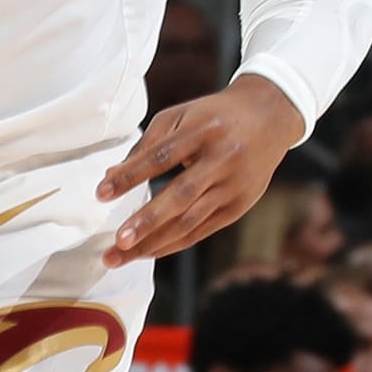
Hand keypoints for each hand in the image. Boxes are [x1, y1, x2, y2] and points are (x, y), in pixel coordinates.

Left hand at [98, 74, 302, 266]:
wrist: (270, 117)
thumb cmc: (214, 116)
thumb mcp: (181, 116)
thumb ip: (147, 144)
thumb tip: (111, 177)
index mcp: (204, 130)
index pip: (162, 156)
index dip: (131, 176)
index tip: (101, 194)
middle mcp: (223, 160)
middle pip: (181, 195)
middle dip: (147, 221)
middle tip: (117, 241)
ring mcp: (234, 187)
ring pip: (191, 221)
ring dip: (154, 242)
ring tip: (120, 256)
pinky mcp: (239, 206)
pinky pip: (202, 230)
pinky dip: (173, 243)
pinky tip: (147, 252)